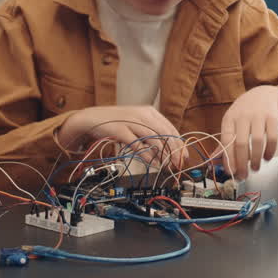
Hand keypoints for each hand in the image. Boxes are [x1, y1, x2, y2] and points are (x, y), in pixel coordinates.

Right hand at [58, 105, 184, 168]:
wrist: (93, 118)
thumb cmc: (117, 122)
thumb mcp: (137, 122)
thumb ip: (151, 131)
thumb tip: (168, 147)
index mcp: (149, 111)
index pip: (170, 128)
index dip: (179, 143)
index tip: (184, 155)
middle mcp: (142, 114)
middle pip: (164, 134)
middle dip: (174, 151)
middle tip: (177, 164)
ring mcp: (131, 121)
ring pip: (153, 139)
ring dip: (162, 154)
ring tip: (166, 165)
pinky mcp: (121, 130)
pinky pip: (137, 144)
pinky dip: (147, 155)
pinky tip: (152, 162)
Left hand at [218, 86, 277, 179]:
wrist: (264, 94)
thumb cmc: (244, 114)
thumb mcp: (231, 123)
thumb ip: (224, 143)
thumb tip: (212, 161)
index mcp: (229, 119)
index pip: (226, 141)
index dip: (228, 159)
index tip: (231, 173)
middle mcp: (243, 116)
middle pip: (241, 144)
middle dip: (242, 163)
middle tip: (244, 176)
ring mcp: (259, 115)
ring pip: (257, 142)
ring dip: (256, 159)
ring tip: (255, 168)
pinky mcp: (273, 117)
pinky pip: (272, 138)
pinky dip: (270, 151)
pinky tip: (267, 158)